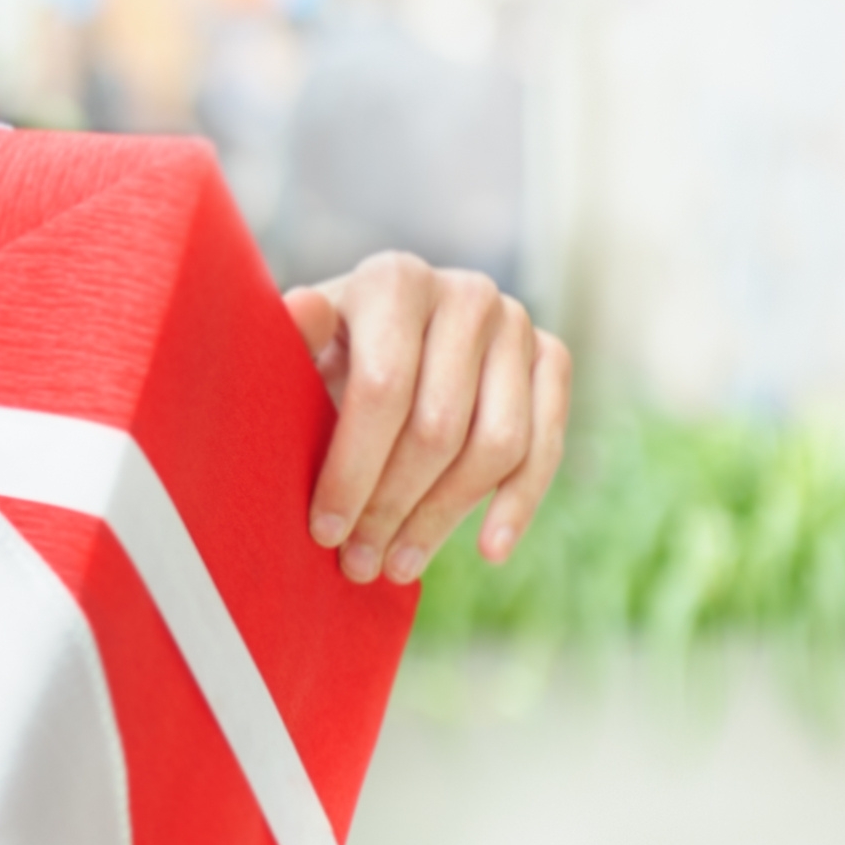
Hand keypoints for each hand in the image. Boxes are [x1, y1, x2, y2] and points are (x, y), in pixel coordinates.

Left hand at [284, 251, 572, 586]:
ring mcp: (517, 323)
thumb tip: (302, 310)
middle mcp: (466, 293)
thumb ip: (294, 339)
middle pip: (440, 427)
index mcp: (394, 280)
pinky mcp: (551, 357)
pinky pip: (545, 446)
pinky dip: (518, 505)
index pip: (382, 390)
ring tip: (399, 565)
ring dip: (445, 517)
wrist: (382, 329)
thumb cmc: (328, 351)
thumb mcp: (297, 348)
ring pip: (496, 445)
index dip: (352, 470)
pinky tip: (488, 551)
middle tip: (359, 562)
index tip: (324, 531)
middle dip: (393, 506)